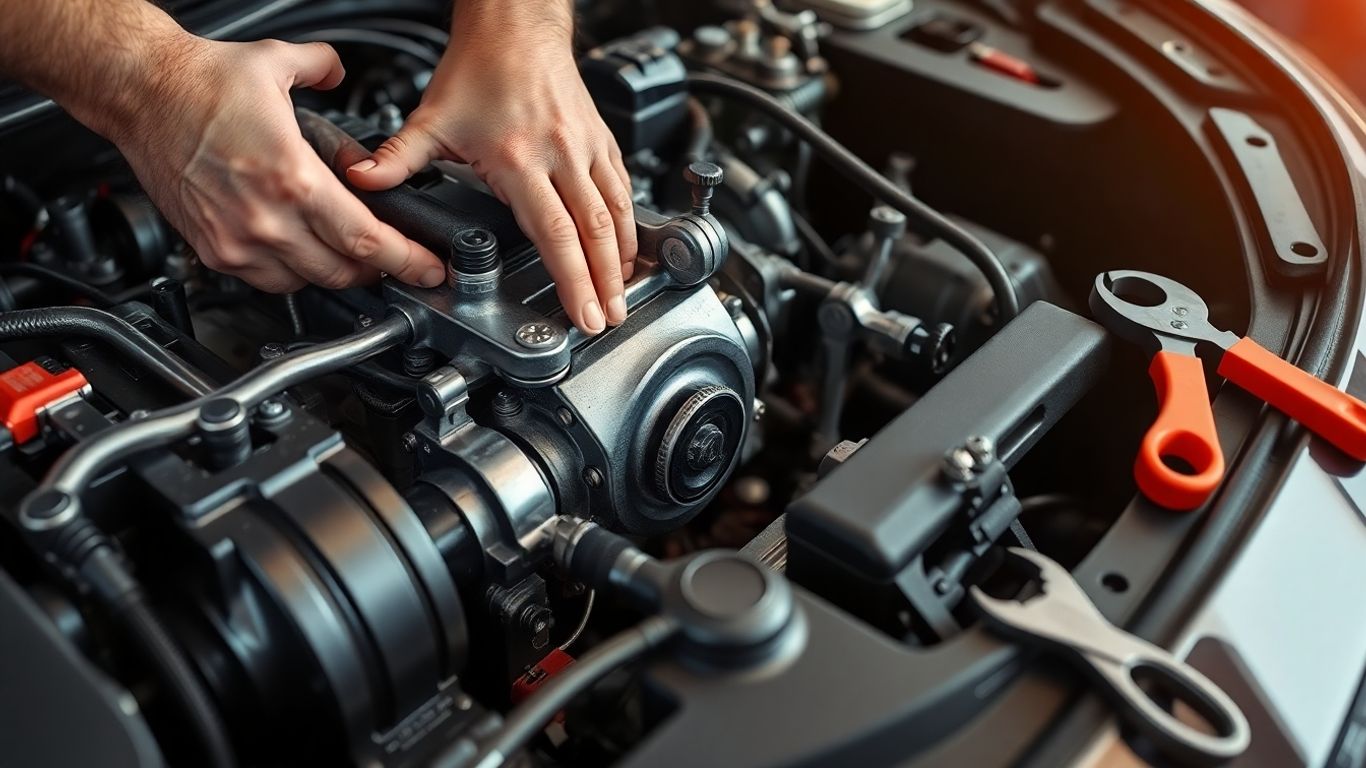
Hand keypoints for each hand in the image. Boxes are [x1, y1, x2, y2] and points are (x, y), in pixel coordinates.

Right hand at [107, 36, 445, 292]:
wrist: (138, 93)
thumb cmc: (198, 82)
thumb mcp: (277, 64)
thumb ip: (325, 69)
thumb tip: (342, 73)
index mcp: (292, 179)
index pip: (366, 240)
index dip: (407, 261)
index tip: (429, 269)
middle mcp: (265, 219)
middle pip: (343, 272)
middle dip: (378, 271)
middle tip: (398, 262)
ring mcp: (237, 241)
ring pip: (307, 283)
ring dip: (336, 274)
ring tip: (351, 255)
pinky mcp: (214, 251)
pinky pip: (269, 282)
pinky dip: (295, 274)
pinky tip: (305, 252)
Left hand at [346, 24, 636, 334]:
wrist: (516, 24)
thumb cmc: (481, 66)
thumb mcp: (431, 116)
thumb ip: (398, 157)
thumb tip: (363, 183)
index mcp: (519, 158)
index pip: (554, 232)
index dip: (572, 279)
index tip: (582, 313)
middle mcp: (561, 154)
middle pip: (594, 232)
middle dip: (605, 283)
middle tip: (610, 320)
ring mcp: (587, 147)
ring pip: (617, 213)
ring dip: (622, 259)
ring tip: (624, 294)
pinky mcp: (602, 140)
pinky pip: (623, 189)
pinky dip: (628, 225)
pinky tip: (627, 249)